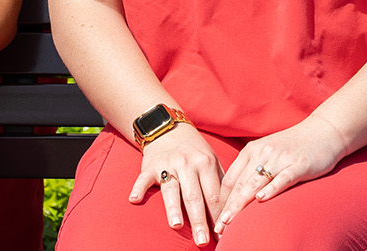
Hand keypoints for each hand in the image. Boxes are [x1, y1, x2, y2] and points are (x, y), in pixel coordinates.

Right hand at [131, 123, 224, 245]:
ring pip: (171, 190)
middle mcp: (188, 164)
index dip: (218, 216)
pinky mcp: (149, 166)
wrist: (169, 128)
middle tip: (202, 241)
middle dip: (199, 221)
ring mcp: (168, 164)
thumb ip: (220, 182)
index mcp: (206, 163)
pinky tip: (135, 200)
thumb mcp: (211, 160)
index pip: (214, 195)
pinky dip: (138, 189)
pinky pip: (143, 179)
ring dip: (174, 208)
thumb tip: (231, 209)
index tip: (222, 235)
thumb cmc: (194, 150)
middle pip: (195, 197)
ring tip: (177, 225)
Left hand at [214, 115, 350, 234]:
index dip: (221, 201)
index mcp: (252, 150)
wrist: (325, 130)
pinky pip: (282, 178)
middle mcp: (263, 153)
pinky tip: (261, 200)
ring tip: (230, 222)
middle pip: (240, 185)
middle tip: (218, 228)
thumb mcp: (267, 152)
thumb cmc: (294, 146)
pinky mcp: (299, 164)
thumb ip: (252, 169)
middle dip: (228, 208)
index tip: (217, 219)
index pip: (231, 179)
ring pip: (256, 183)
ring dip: (240, 205)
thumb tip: (236, 195)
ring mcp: (281, 158)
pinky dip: (271, 189)